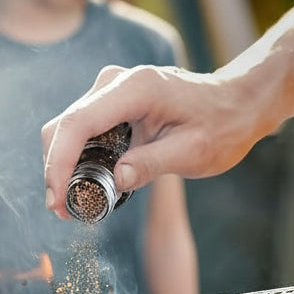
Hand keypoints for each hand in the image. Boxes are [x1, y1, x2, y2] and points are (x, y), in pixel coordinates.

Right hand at [41, 64, 268, 218]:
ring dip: (66, 166)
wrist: (236, 105)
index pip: (78, 124)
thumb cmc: (221, 127)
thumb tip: (115, 181)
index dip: (59, 164)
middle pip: (65, 126)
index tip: (57, 200)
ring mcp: (111, 88)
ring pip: (69, 128)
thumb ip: (152, 165)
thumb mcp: (192, 153)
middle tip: (65, 212)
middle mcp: (116, 82)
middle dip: (57, 170)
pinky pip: (82, 129)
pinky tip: (91, 183)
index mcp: (135, 89)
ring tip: (78, 203)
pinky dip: (78, 157)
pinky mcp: (112, 100)